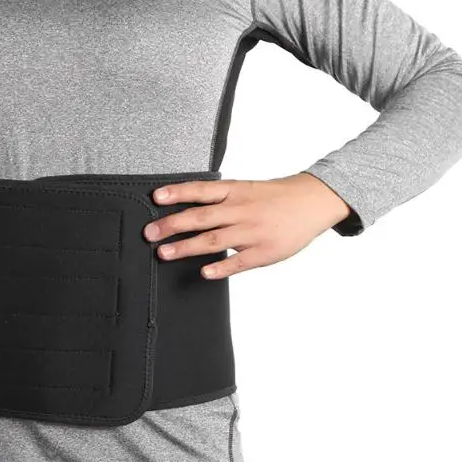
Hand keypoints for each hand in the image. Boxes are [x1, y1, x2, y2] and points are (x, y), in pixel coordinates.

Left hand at [142, 173, 351, 278]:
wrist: (312, 201)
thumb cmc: (273, 197)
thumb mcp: (245, 189)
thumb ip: (218, 198)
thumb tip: (182, 206)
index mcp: (235, 192)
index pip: (201, 190)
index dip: (178, 193)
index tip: (156, 198)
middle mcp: (240, 210)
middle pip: (201, 217)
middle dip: (172, 225)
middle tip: (149, 233)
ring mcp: (252, 231)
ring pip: (214, 240)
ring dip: (187, 247)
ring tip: (164, 253)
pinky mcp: (264, 251)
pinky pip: (239, 262)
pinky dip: (221, 267)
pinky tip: (205, 273)